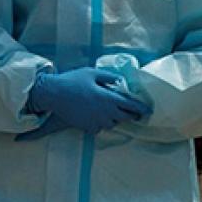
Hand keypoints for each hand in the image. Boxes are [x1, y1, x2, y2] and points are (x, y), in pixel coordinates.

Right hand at [19, 66, 151, 139]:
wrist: (53, 94)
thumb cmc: (73, 80)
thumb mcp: (92, 72)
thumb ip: (109, 77)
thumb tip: (121, 81)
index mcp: (108, 98)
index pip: (130, 105)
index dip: (141, 108)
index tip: (148, 111)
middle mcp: (104, 112)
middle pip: (124, 117)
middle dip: (130, 115)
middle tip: (133, 112)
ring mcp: (96, 121)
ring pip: (112, 124)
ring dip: (114, 119)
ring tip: (110, 112)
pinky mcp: (87, 127)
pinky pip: (99, 128)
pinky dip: (100, 124)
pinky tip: (95, 117)